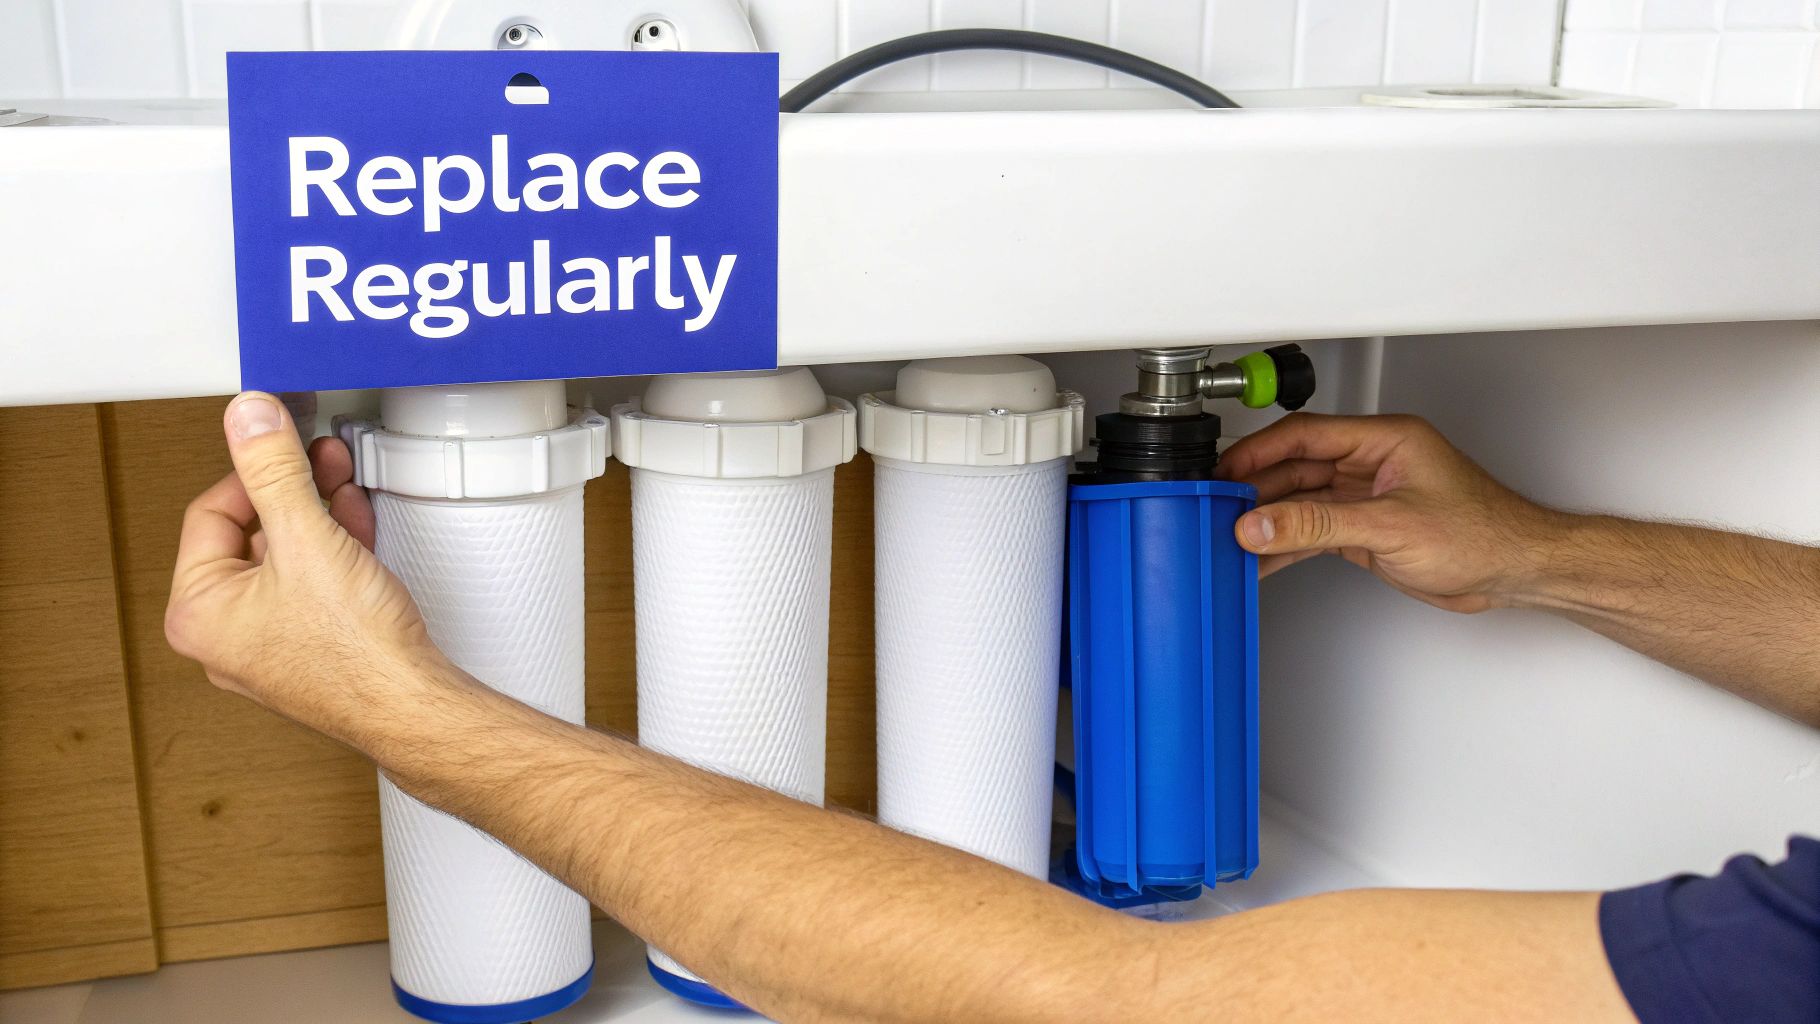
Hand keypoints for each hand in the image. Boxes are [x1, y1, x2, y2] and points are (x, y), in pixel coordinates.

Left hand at [164, 392, 436, 739]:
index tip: (283, 443)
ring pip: (283, 557)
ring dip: (315, 513)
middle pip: (249, 533)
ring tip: (341, 483)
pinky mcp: (311, 648)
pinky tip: (354, 525)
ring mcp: (269, 644)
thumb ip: (273, 469)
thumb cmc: (355, 654)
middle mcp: (225, 634)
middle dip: (291, 489)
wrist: (410, 705)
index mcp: (199, 612)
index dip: (252, 471)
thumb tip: (247, 418)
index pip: (210, 513)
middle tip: (319, 457)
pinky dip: (331, 549)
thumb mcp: (308, 539)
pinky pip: (310, 583)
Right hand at [1217, 413, 1563, 612]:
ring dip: (1268, 521)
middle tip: (1218, 509)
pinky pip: (1313, 532)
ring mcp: (1367, 497)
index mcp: (1383, 440)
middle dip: (1256, 490)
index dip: (1258, 451)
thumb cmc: (1484, 534)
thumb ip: (1318, 525)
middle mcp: (1372, 463)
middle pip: (1295, 468)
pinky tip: (1262, 558)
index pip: (1304, 436)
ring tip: (1230, 538)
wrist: (1517, 572)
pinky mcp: (1366, 530)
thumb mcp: (1391, 527)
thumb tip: (1262, 524)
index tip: (1226, 471)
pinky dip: (1287, 545)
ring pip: (1301, 503)